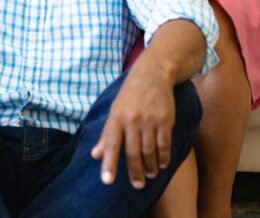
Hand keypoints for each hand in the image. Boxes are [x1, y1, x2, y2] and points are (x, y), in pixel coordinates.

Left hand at [91, 71, 175, 189]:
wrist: (153, 74)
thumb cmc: (130, 95)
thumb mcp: (114, 110)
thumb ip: (106, 135)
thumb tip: (95, 155)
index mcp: (116, 118)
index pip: (111, 145)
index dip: (109, 164)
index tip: (107, 181)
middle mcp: (132, 120)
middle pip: (133, 152)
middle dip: (135, 172)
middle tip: (137, 185)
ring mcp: (149, 120)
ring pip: (149, 151)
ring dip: (150, 166)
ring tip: (150, 175)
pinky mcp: (165, 120)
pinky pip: (164, 144)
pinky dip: (163, 157)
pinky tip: (162, 164)